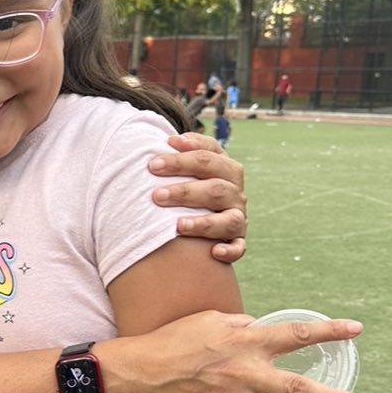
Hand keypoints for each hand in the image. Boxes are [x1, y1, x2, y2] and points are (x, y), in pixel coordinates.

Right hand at [109, 310, 363, 392]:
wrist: (138, 372)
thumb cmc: (174, 339)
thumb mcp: (210, 320)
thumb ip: (241, 324)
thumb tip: (260, 327)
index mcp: (244, 341)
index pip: (296, 334)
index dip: (330, 330)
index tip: (356, 330)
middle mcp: (243, 372)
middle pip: (298, 389)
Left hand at [149, 132, 246, 262]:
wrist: (204, 213)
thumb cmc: (189, 181)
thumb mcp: (188, 163)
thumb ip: (182, 150)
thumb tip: (171, 140)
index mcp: (225, 167)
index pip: (207, 157)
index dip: (181, 159)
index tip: (152, 164)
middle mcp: (235, 191)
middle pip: (216, 188)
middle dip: (185, 191)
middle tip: (156, 196)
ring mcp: (238, 216)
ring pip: (228, 219)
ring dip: (204, 223)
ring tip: (178, 225)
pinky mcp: (237, 239)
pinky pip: (239, 247)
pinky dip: (229, 250)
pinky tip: (213, 252)